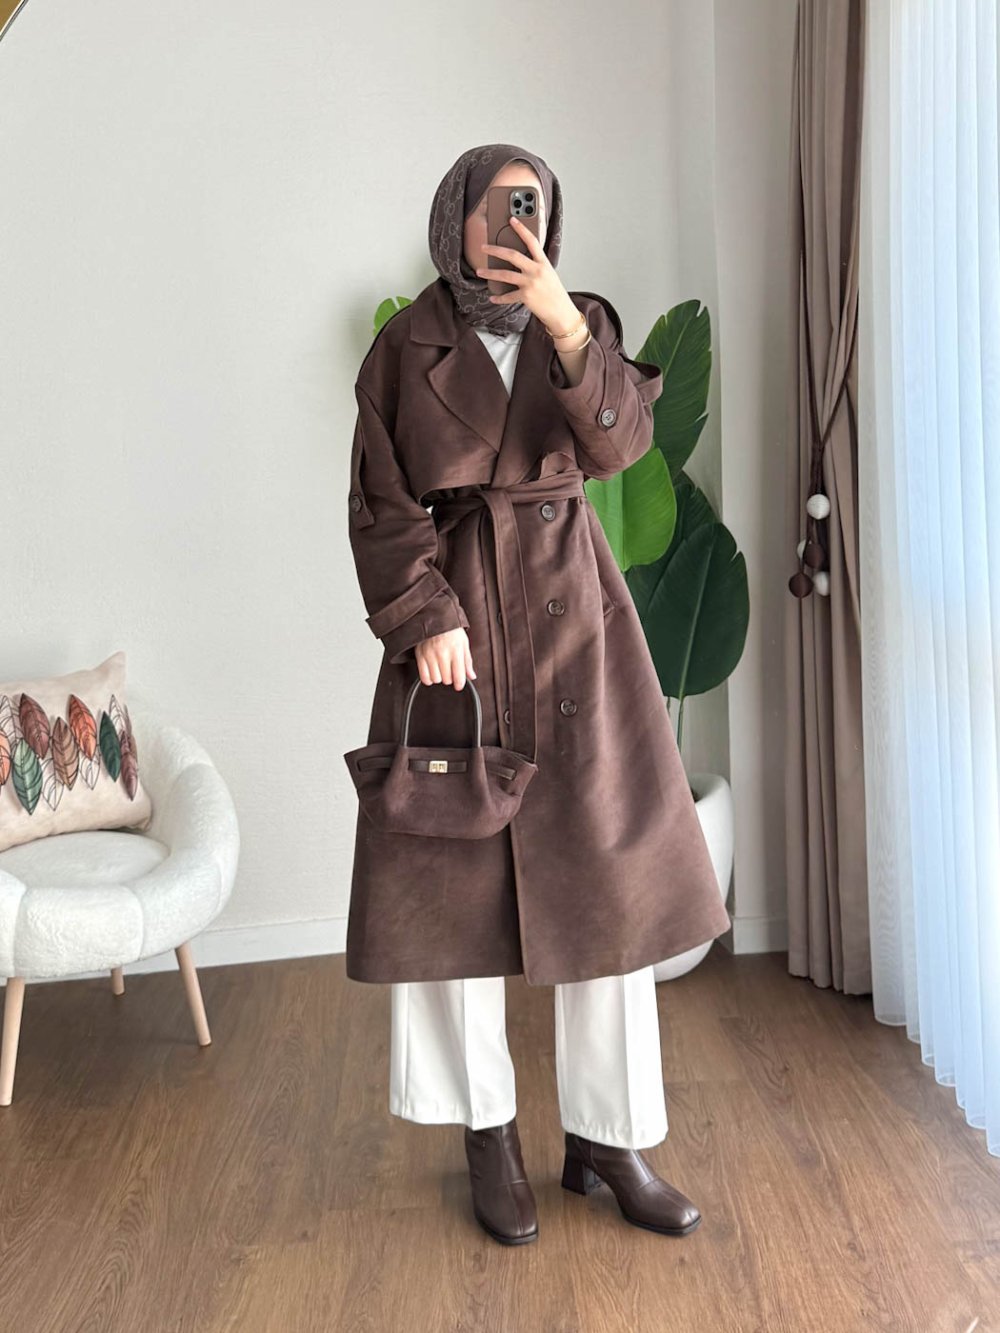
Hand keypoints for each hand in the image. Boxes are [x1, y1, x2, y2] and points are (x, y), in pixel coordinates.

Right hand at [415, 626, 476, 690]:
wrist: (435, 616)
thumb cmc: (451, 629)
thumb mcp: (464, 643)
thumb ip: (467, 661)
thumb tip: (472, 676)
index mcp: (456, 650)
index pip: (458, 676)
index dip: (460, 684)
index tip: (459, 685)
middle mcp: (443, 653)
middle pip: (447, 679)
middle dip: (450, 677)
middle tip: (450, 670)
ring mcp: (430, 655)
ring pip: (436, 679)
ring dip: (439, 677)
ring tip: (441, 669)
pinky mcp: (420, 655)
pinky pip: (424, 676)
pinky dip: (428, 678)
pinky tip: (432, 672)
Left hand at [475, 216, 581, 334]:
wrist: (561, 312)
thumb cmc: (554, 293)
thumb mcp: (548, 274)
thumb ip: (535, 265)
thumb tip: (518, 260)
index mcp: (543, 263)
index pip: (532, 241)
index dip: (522, 229)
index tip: (512, 220)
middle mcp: (536, 271)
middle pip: (512, 255)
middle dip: (495, 250)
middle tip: (484, 247)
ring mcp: (530, 283)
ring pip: (505, 275)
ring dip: (490, 272)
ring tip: (479, 271)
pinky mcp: (526, 297)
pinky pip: (508, 296)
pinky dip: (499, 298)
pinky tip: (492, 297)